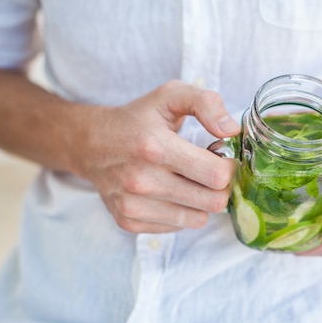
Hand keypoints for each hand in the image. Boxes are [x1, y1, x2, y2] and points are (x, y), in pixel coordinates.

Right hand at [72, 80, 240, 233]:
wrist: (90, 143)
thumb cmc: (138, 119)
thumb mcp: (170, 95)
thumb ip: (207, 103)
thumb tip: (231, 130)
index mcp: (155, 147)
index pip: (216, 175)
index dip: (228, 166)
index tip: (220, 157)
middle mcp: (141, 181)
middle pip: (213, 202)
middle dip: (220, 186)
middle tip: (209, 171)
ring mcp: (133, 205)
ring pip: (198, 219)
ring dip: (201, 201)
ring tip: (188, 180)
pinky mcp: (129, 222)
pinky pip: (178, 227)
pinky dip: (181, 212)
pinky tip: (170, 192)